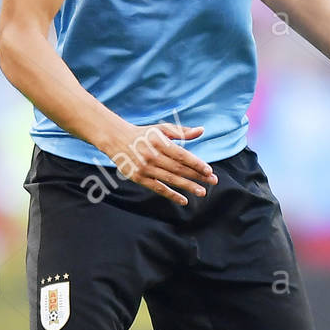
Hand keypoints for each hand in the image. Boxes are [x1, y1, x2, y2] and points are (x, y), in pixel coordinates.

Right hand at [101, 122, 217, 204]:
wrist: (116, 139)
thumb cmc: (144, 134)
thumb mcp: (162, 129)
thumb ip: (182, 131)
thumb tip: (201, 130)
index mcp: (160, 142)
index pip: (182, 155)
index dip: (196, 163)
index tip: (209, 170)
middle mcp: (152, 156)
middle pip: (179, 168)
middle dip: (197, 176)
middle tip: (213, 181)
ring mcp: (145, 168)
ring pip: (170, 179)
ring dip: (188, 186)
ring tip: (202, 192)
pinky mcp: (139, 178)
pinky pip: (158, 188)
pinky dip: (172, 195)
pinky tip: (184, 200)